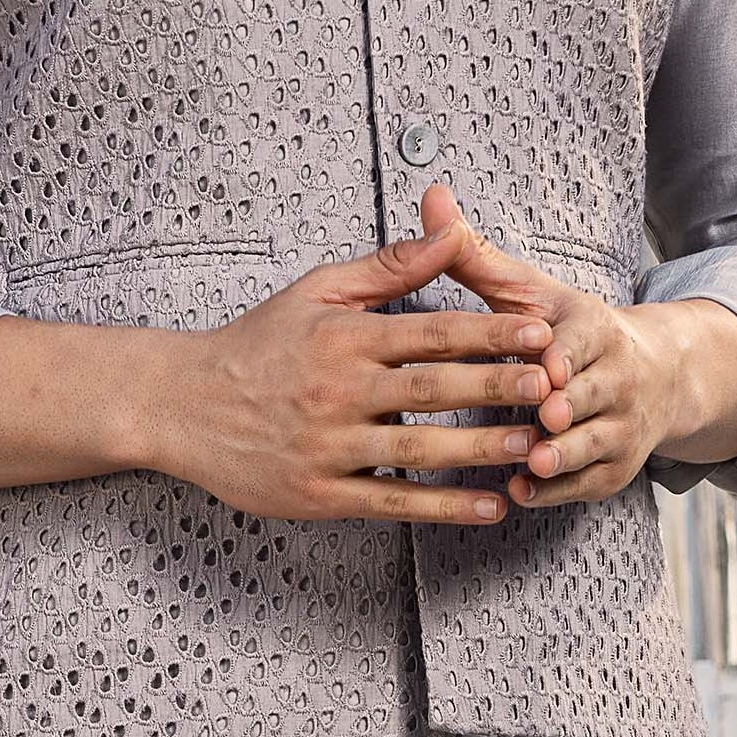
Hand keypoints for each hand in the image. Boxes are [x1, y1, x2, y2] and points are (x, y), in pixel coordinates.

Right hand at [140, 188, 559, 530]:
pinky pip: (393, 502)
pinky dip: (444, 507)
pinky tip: (489, 505)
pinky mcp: (320, 494)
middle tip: (554, 388)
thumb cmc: (258, 344)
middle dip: (499, 388)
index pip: (430, 332)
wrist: (182, 406)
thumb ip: (390, 266)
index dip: (490, 333)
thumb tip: (452, 229)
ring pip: (419, 450)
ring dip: (482, 450)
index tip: (539, 333)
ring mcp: (329, 447)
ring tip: (535, 444)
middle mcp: (337, 392)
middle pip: (433, 391)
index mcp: (343, 337)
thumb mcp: (317, 290)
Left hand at [422, 190, 736, 510]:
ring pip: (593, 443)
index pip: (582, 343)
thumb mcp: (528, 291)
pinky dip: (557, 491)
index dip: (565, 355)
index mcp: (596, 329)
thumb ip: (475, 254)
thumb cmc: (566, 331)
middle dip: (569, 408)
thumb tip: (431, 197)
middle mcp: (617, 378)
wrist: (655, 375)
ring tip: (532, 462)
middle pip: (592, 395)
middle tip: (543, 418)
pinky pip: (587, 483)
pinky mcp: (615, 469)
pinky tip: (521, 491)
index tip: (547, 365)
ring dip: (564, 454)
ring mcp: (620, 427)